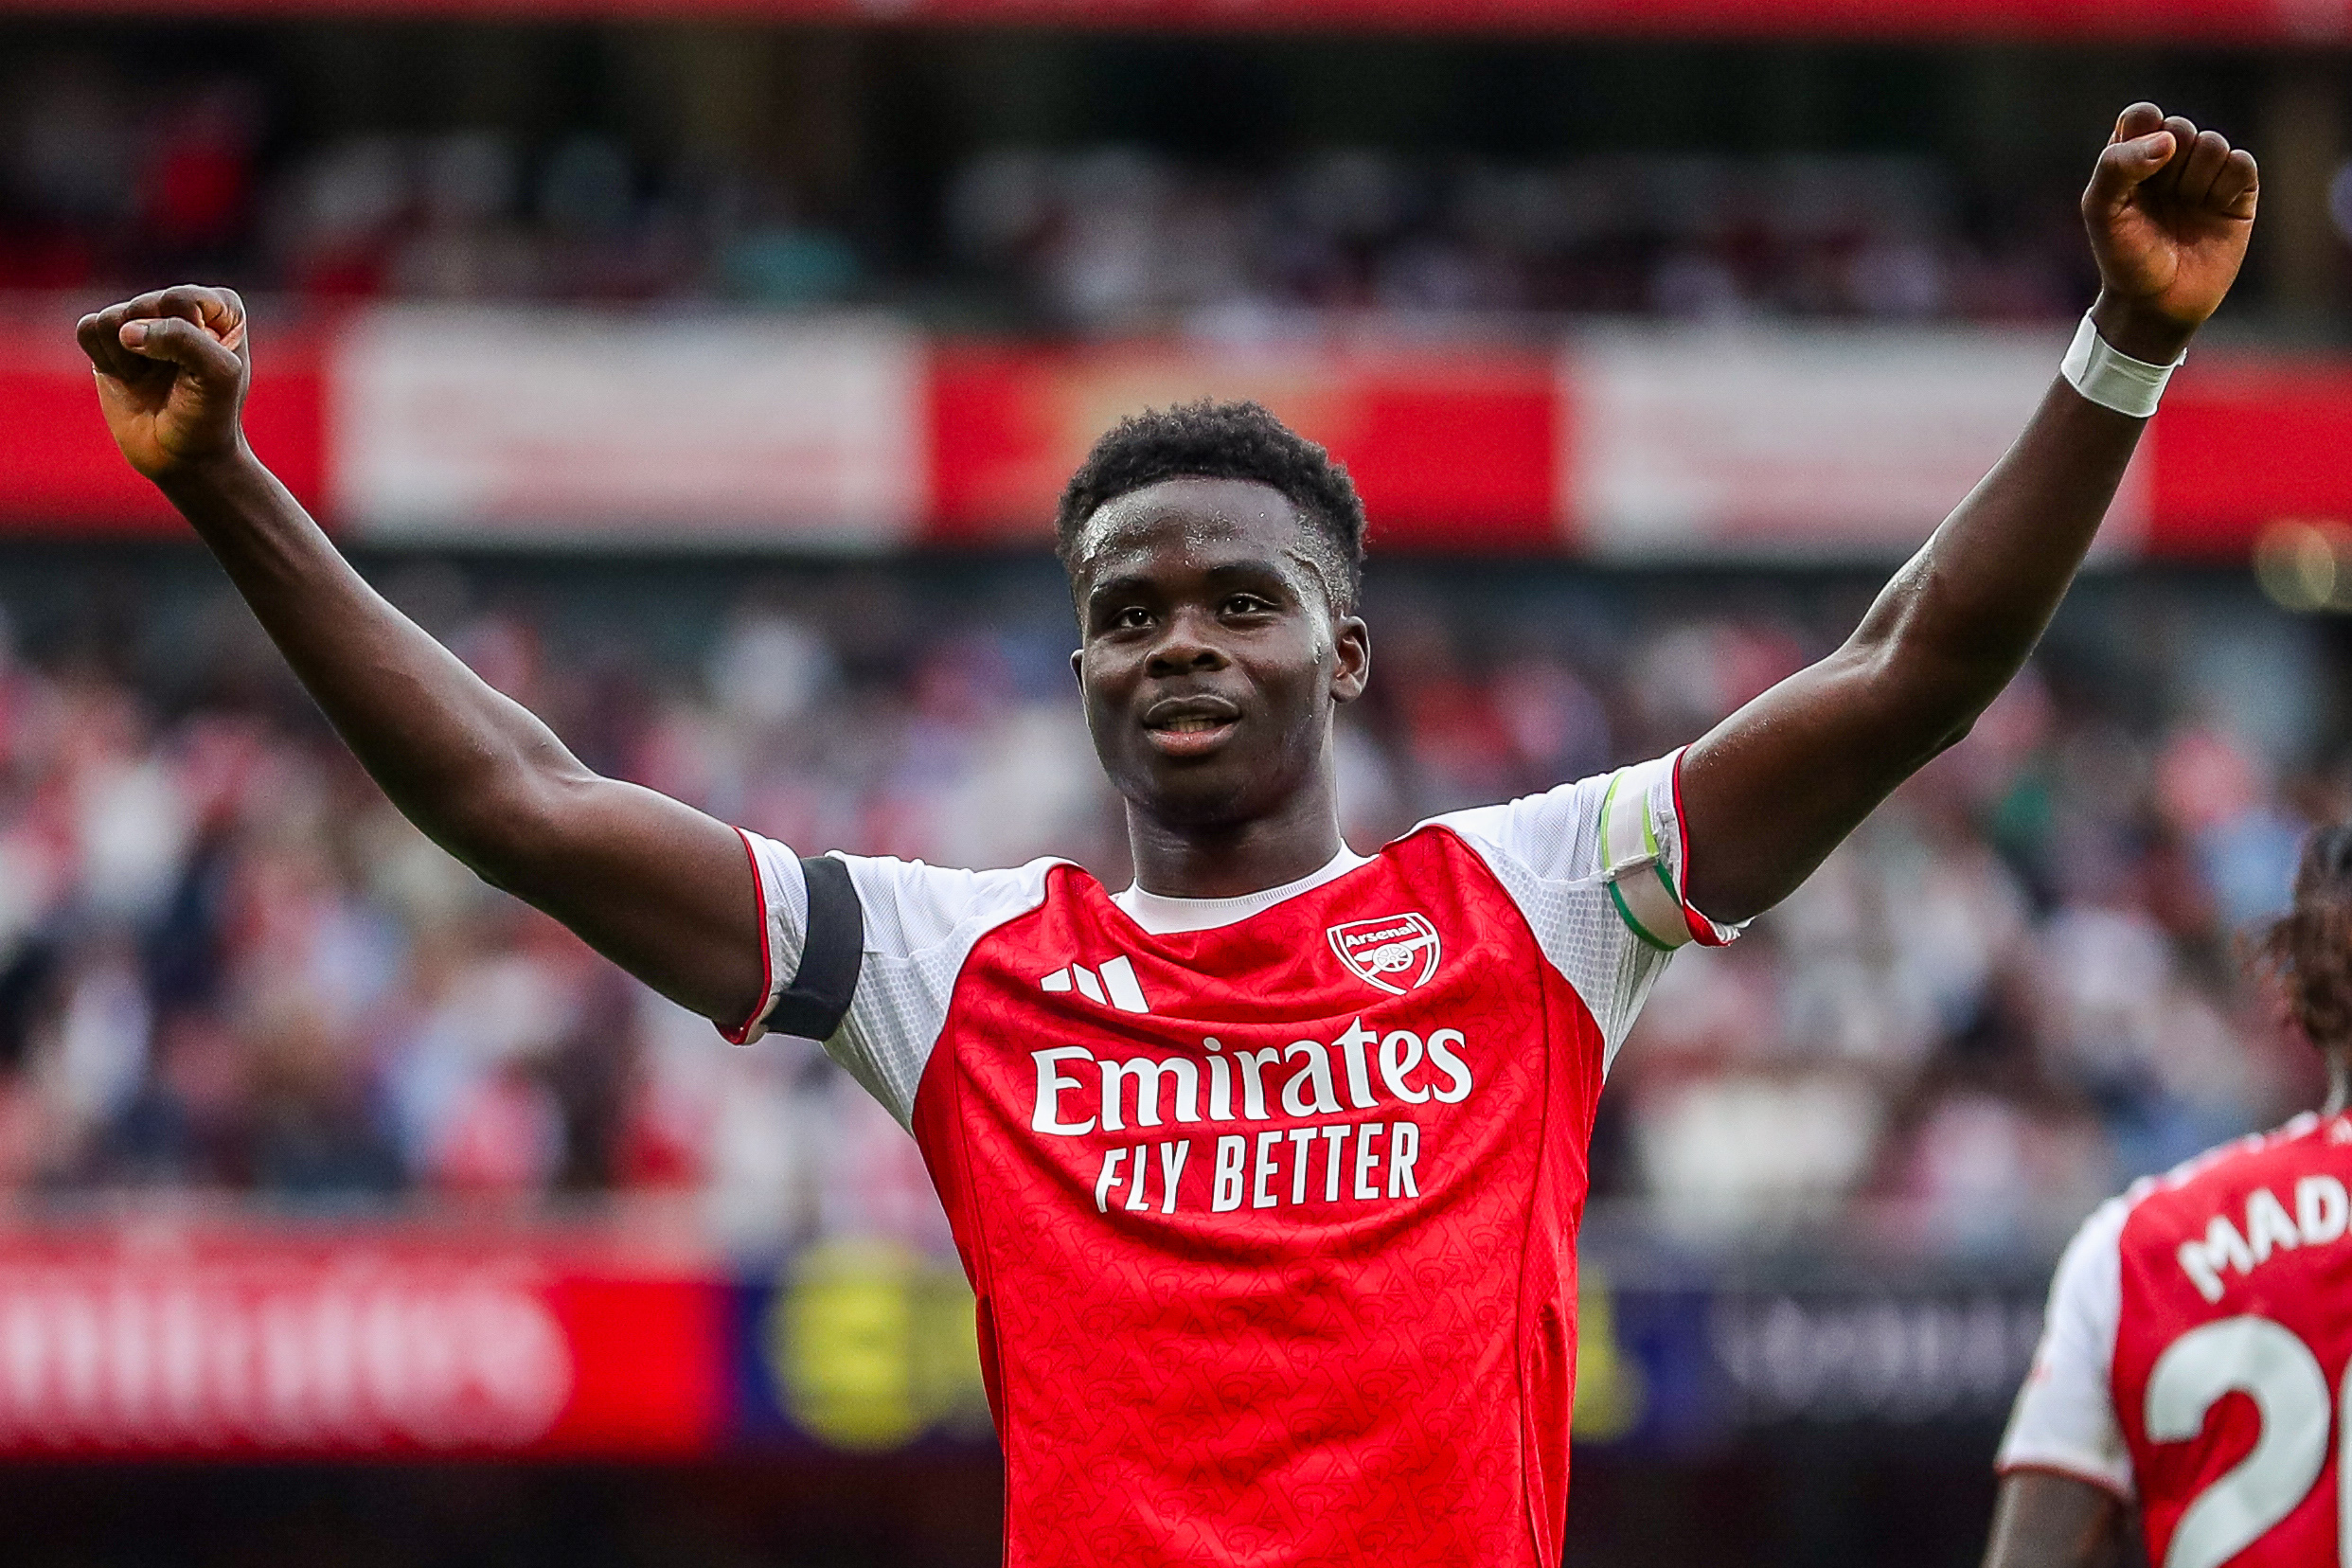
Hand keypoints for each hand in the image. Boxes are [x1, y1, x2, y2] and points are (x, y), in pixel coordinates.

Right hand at [76, 285, 252, 483]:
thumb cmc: (210, 414)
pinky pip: (87, 328)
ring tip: (149, 378)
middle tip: (173, 379)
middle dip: (154, 352)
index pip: (181, 299)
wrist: (183, 456)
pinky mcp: (110, 340)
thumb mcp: (218, 375)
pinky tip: (129, 377)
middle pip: (142, 306)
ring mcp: (143, 322)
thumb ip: (182, 340)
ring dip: (127, 358)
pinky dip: (104, 359)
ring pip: (111, 317)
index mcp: (219, 307)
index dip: (185, 339)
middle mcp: (179, 307)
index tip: (201, 368)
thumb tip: (126, 331)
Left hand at [2081, 103, 2258, 362]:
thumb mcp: (2102, 211)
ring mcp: (2205, 175)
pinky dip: (2227, 184)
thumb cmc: (2123, 255)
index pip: (2143, 115)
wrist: (2157, 302)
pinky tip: (2213, 209)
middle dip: (2168, 162)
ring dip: (2196, 177)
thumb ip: (2118, 166)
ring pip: (2213, 143)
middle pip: (2180, 127)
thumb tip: (2169, 140)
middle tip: (2159, 199)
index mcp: (2132, 158)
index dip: (2144, 131)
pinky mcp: (2238, 192)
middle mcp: (2170, 161)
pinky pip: (2242, 163)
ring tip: (2185, 208)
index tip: (2138, 167)